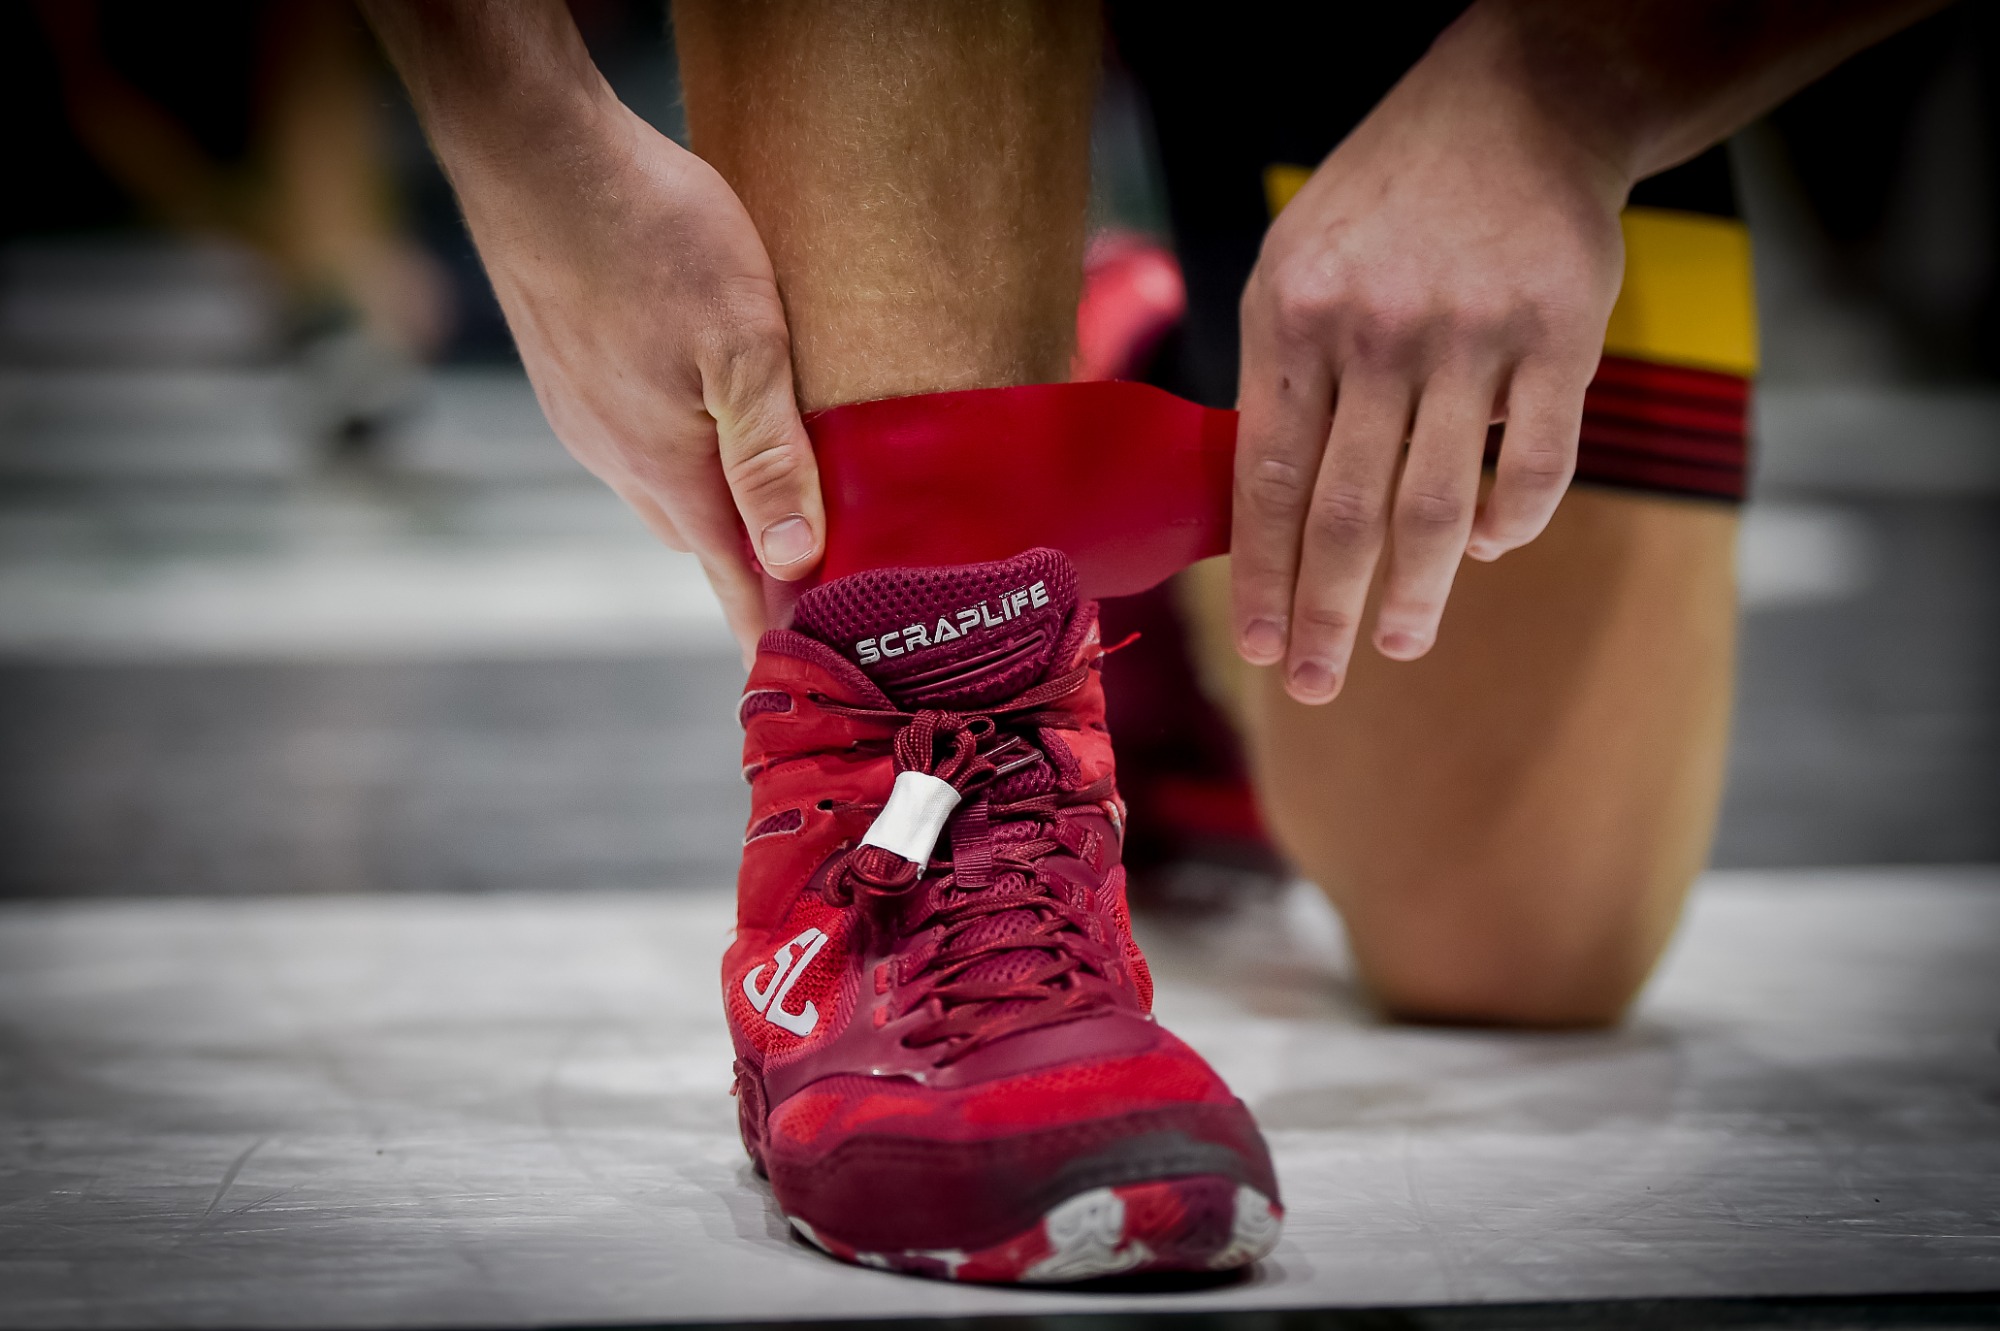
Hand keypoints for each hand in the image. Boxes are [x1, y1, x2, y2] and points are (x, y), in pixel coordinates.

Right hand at [440, 88, 821, 659]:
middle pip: (696, 540)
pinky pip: (633, 440)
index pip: (730, 578)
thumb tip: (795, 562)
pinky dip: (677, 457)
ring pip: (661, 487)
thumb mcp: (744, 346)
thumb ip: (769, 456)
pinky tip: (698, 429)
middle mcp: (615, 456)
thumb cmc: (652, 238)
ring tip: (761, 521)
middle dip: (747, 577)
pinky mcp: (568, 372)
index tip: (797, 684)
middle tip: (802, 604)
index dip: (768, 630)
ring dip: (710, 511)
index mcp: (664, 468)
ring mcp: (582, 414)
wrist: (535, 154)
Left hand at [1232, 15, 1627, 703]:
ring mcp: (1472, 336)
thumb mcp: (1295, 268)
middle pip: (1345, 514)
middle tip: (1314, 681)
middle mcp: (1376, 332)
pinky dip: (1508, 526)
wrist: (1515, 109)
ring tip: (1400, 644)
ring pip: (1436, 508)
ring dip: (1417, 595)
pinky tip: (1484, 550)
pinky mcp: (1563, 337)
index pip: (1266, 482)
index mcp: (1293, 319)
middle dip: (1327, 615)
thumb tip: (1266, 517)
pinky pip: (1537, 468)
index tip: (1258, 646)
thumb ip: (1280, 381)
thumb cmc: (1384, 207)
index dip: (1261, 577)